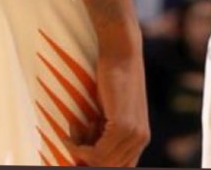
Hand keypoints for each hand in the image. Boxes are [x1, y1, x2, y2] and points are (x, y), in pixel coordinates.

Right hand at [65, 47, 148, 166]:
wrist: (121, 52)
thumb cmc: (113, 78)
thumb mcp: (111, 112)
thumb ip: (107, 134)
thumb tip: (89, 155)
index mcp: (141, 138)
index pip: (121, 167)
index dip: (96, 163)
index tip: (78, 151)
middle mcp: (141, 140)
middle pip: (108, 167)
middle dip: (85, 158)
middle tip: (72, 139)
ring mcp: (134, 134)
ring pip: (101, 162)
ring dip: (79, 150)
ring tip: (71, 130)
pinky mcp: (122, 126)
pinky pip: (96, 152)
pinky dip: (78, 147)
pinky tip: (68, 134)